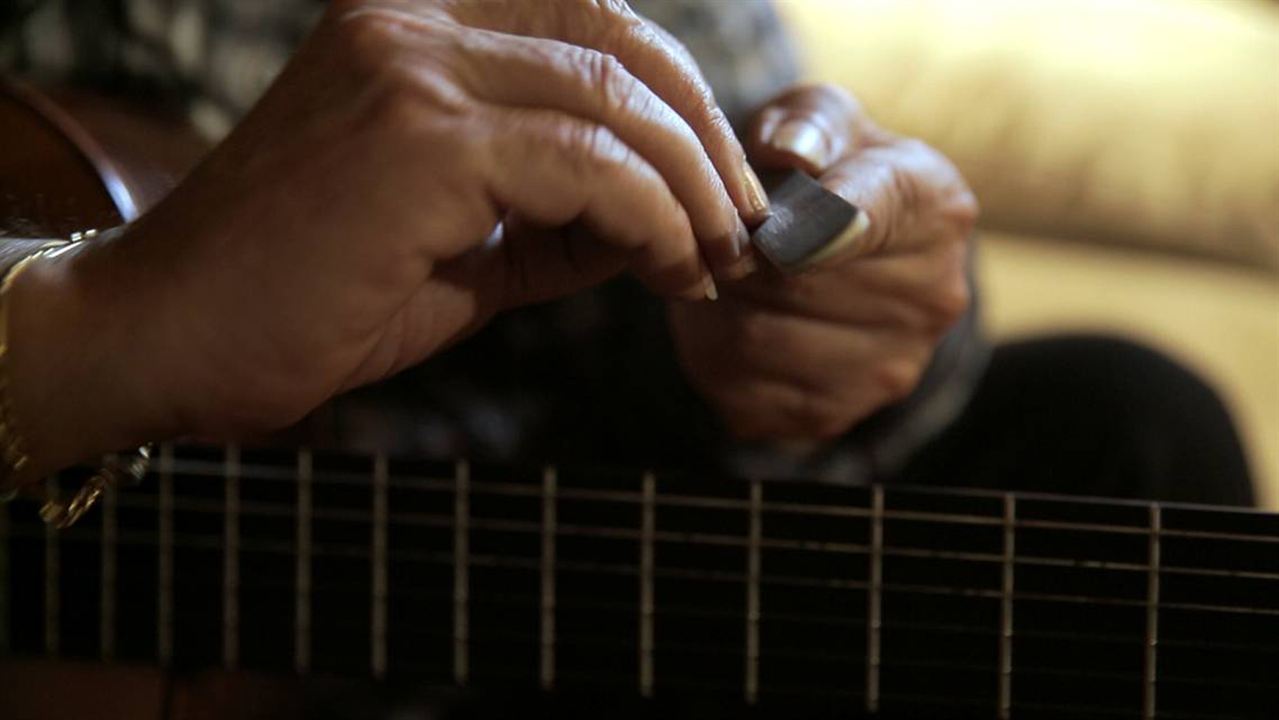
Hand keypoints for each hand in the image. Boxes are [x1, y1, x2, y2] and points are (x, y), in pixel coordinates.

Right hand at [6, 0, 771, 476]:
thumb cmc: (306, 299)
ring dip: (692, 187)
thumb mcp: (461, 252)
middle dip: (705, 141)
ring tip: (715, 261)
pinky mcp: (416, 139)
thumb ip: (556, 223)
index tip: (719, 193)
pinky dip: (651, 218)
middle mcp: (412, 22)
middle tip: (742, 228)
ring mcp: (410, 69)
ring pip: (615, 101)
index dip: (677, 103)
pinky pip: (586, 163)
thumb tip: (659, 229)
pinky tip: (668, 269)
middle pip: (621, 44)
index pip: (592, 25)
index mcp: (418, 26)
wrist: (168, 337)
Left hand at [669, 84, 977, 442]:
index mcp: (938, 210)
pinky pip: (740, 390)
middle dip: (736, 255)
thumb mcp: (820, 119)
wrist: (835, 256)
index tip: (765, 227)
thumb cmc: (822, 170)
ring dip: (715, 304)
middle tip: (719, 238)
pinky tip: (725, 321)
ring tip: (720, 276)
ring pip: (757, 338)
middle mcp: (933, 299)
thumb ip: (808, 122)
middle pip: (792, 283)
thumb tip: (792, 151)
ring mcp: (889, 369)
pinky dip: (710, 352)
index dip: (802, 220)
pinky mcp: (832, 416)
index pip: (867, 214)